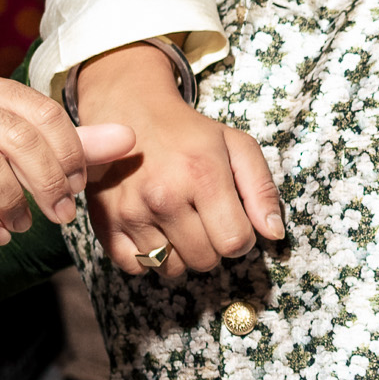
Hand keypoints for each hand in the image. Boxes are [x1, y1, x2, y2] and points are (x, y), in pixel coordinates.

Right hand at [0, 75, 134, 245]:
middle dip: (48, 182)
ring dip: (15, 204)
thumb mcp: (25, 152)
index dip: (70, 153)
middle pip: (19, 139)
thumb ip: (76, 146)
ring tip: (24, 225)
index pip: (45, 114)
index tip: (78, 187)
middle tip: (62, 215)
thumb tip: (129, 138)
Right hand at [75, 42, 284, 278]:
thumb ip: (262, 189)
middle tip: (204, 217)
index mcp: (201, 175)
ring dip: (180, 253)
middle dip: (212, 245)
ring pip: (171, 269)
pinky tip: (154, 228)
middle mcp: (163, 197)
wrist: (129, 110)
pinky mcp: (104, 224)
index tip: (232, 220)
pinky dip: (147, 258)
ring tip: (178, 220)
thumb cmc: (189, 133)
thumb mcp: (236, 146)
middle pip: (205, 261)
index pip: (234, 243)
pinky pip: (136, 268)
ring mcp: (130, 212)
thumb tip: (274, 234)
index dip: (241, 238)